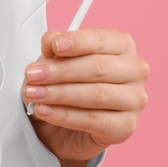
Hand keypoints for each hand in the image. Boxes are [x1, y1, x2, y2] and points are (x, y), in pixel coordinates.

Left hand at [23, 28, 147, 166]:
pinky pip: (92, 120)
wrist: (67, 126)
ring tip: (33, 94)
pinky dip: (64, 115)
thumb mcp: (55, 61)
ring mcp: (134, 100)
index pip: (101, 40)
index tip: (55, 46)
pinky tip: (44, 111)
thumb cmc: (68, 84)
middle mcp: (134, 71)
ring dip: (59, 94)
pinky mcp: (126, 126)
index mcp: (122, 45)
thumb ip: (54, 48)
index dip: (77, 42)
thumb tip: (50, 40)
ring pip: (95, 95)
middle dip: (60, 71)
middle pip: (97, 68)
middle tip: (33, 75)